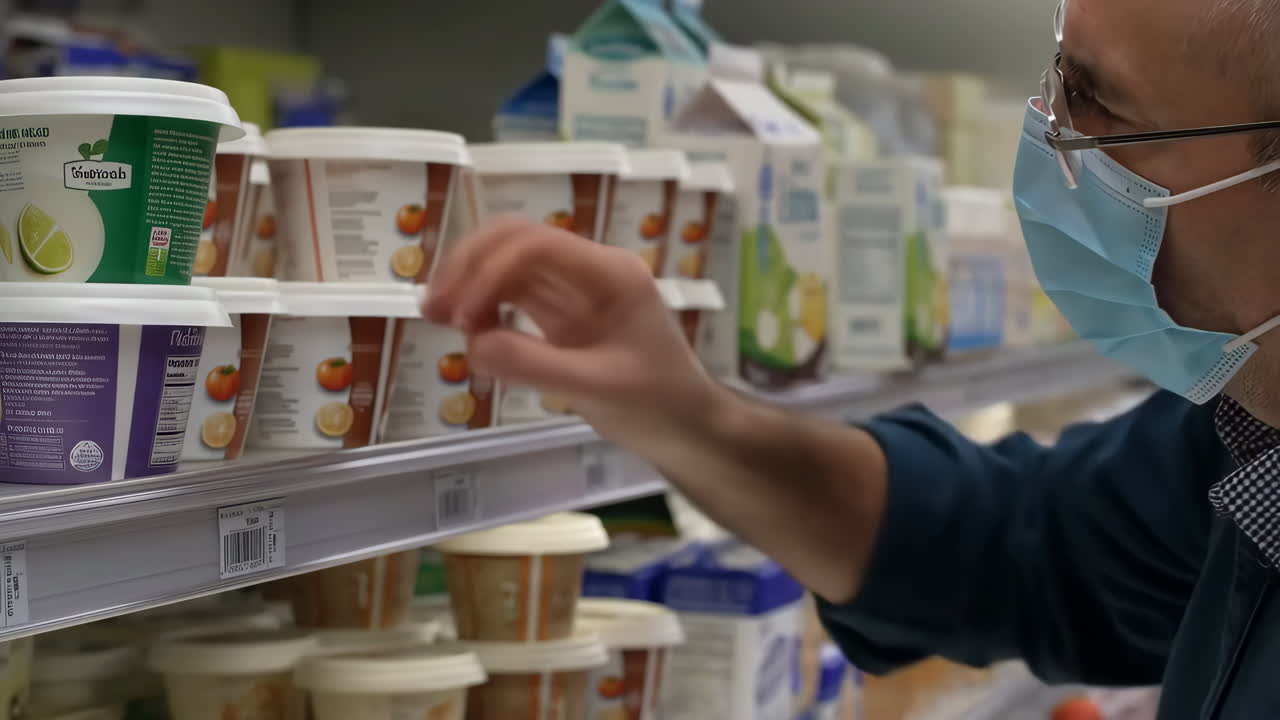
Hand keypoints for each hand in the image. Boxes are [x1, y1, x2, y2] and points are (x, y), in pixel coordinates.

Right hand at [425, 216, 726, 459]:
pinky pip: (515, 296)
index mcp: (610, 275)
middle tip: (433, 310)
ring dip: (471, 282)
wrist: (689, 428)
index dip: (488, 272)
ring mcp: (577, 291)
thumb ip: (536, 365)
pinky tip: (467, 331)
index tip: (460, 318)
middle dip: (470, 267)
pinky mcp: (564, 315)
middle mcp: (591, 271)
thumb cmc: (657, 406)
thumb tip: (473, 346)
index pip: (536, 246)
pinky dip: (486, 306)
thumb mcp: (598, 389)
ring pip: (510, 265)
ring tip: (436, 317)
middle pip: (516, 241)